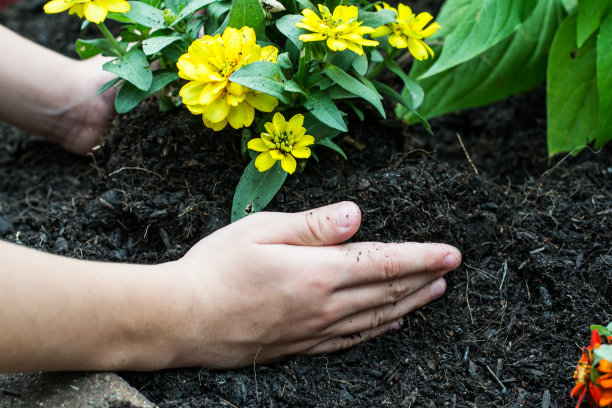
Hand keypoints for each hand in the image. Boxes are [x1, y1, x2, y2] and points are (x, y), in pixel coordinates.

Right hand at [168, 201, 460, 368]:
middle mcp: (324, 306)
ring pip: (376, 317)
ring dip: (409, 303)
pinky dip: (378, 329)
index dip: (421, 256)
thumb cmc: (216, 268)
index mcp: (318, 272)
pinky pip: (352, 339)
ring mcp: (314, 330)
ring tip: (434, 293)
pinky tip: (391, 324)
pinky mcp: (300, 346)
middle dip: (424, 278)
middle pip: (387, 291)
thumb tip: (356, 214)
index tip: (451, 253)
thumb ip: (313, 225)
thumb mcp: (261, 230)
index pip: (384, 261)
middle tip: (450, 269)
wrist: (181, 319)